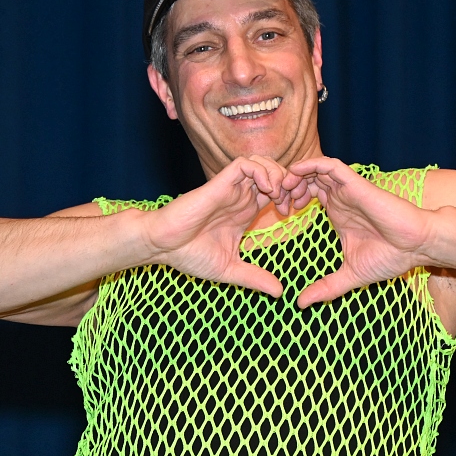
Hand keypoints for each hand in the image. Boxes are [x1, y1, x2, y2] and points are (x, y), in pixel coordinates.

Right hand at [141, 157, 302, 296]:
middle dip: (289, 182)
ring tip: (279, 194)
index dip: (289, 197)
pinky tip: (266, 189)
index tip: (292, 214)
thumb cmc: (189, 255)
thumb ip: (254, 277)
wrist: (163, 246)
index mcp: (245, 212)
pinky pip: (245, 165)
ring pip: (262, 163)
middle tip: (292, 200)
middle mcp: (240, 197)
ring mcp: (230, 189)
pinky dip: (261, 171)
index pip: (276, 192)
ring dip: (277, 174)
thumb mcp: (230, 269)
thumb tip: (280, 292)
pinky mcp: (219, 183)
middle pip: (273, 173)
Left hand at [285, 157, 434, 307]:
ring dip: (295, 174)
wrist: (417, 247)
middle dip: (287, 186)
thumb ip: (326, 287)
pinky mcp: (356, 184)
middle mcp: (341, 198)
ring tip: (283, 188)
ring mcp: (348, 190)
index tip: (280, 215)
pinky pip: (330, 165)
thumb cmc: (391, 257)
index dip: (290, 199)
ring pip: (315, 169)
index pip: (308, 194)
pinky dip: (311, 165)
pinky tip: (296, 173)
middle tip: (277, 201)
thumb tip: (301, 304)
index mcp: (338, 213)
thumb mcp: (350, 275)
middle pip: (307, 179)